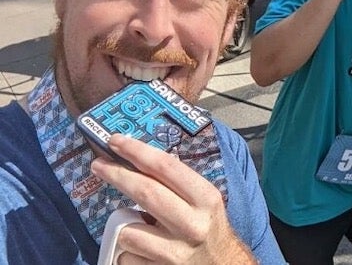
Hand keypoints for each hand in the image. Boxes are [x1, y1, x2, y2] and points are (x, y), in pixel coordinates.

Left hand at [90, 135, 255, 264]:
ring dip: (125, 228)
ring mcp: (176, 252)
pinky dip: (129, 253)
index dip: (137, 151)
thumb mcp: (205, 203)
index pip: (166, 167)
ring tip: (139, 229)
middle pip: (145, 192)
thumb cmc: (210, 231)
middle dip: (116, 174)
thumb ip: (180, 184)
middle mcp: (192, 224)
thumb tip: (144, 159)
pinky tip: (144, 251)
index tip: (116, 141)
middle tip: (98, 165)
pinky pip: (127, 257)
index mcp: (205, 199)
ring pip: (128, 231)